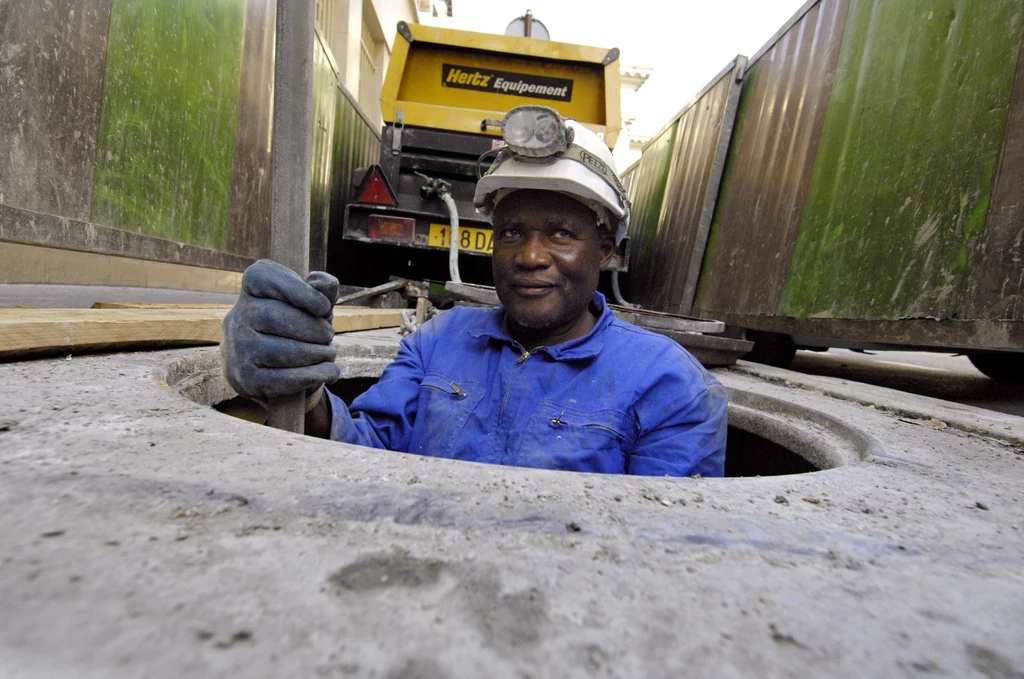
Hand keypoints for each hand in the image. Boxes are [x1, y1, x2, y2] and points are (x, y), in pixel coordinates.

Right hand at [222, 259, 340, 402]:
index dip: (299, 290)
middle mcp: (237, 318)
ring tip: (328, 353)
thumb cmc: (295, 325)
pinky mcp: (246, 381)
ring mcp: (238, 351)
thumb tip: (326, 284)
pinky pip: (283, 380)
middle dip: (313, 328)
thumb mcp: (310, 303)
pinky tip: (329, 372)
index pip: (262, 277)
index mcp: (251, 289)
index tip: (324, 306)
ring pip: (280, 352)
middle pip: (273, 317)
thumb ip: (322, 290)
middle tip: (329, 335)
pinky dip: (314, 376)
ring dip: (317, 353)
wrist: (268, 365)